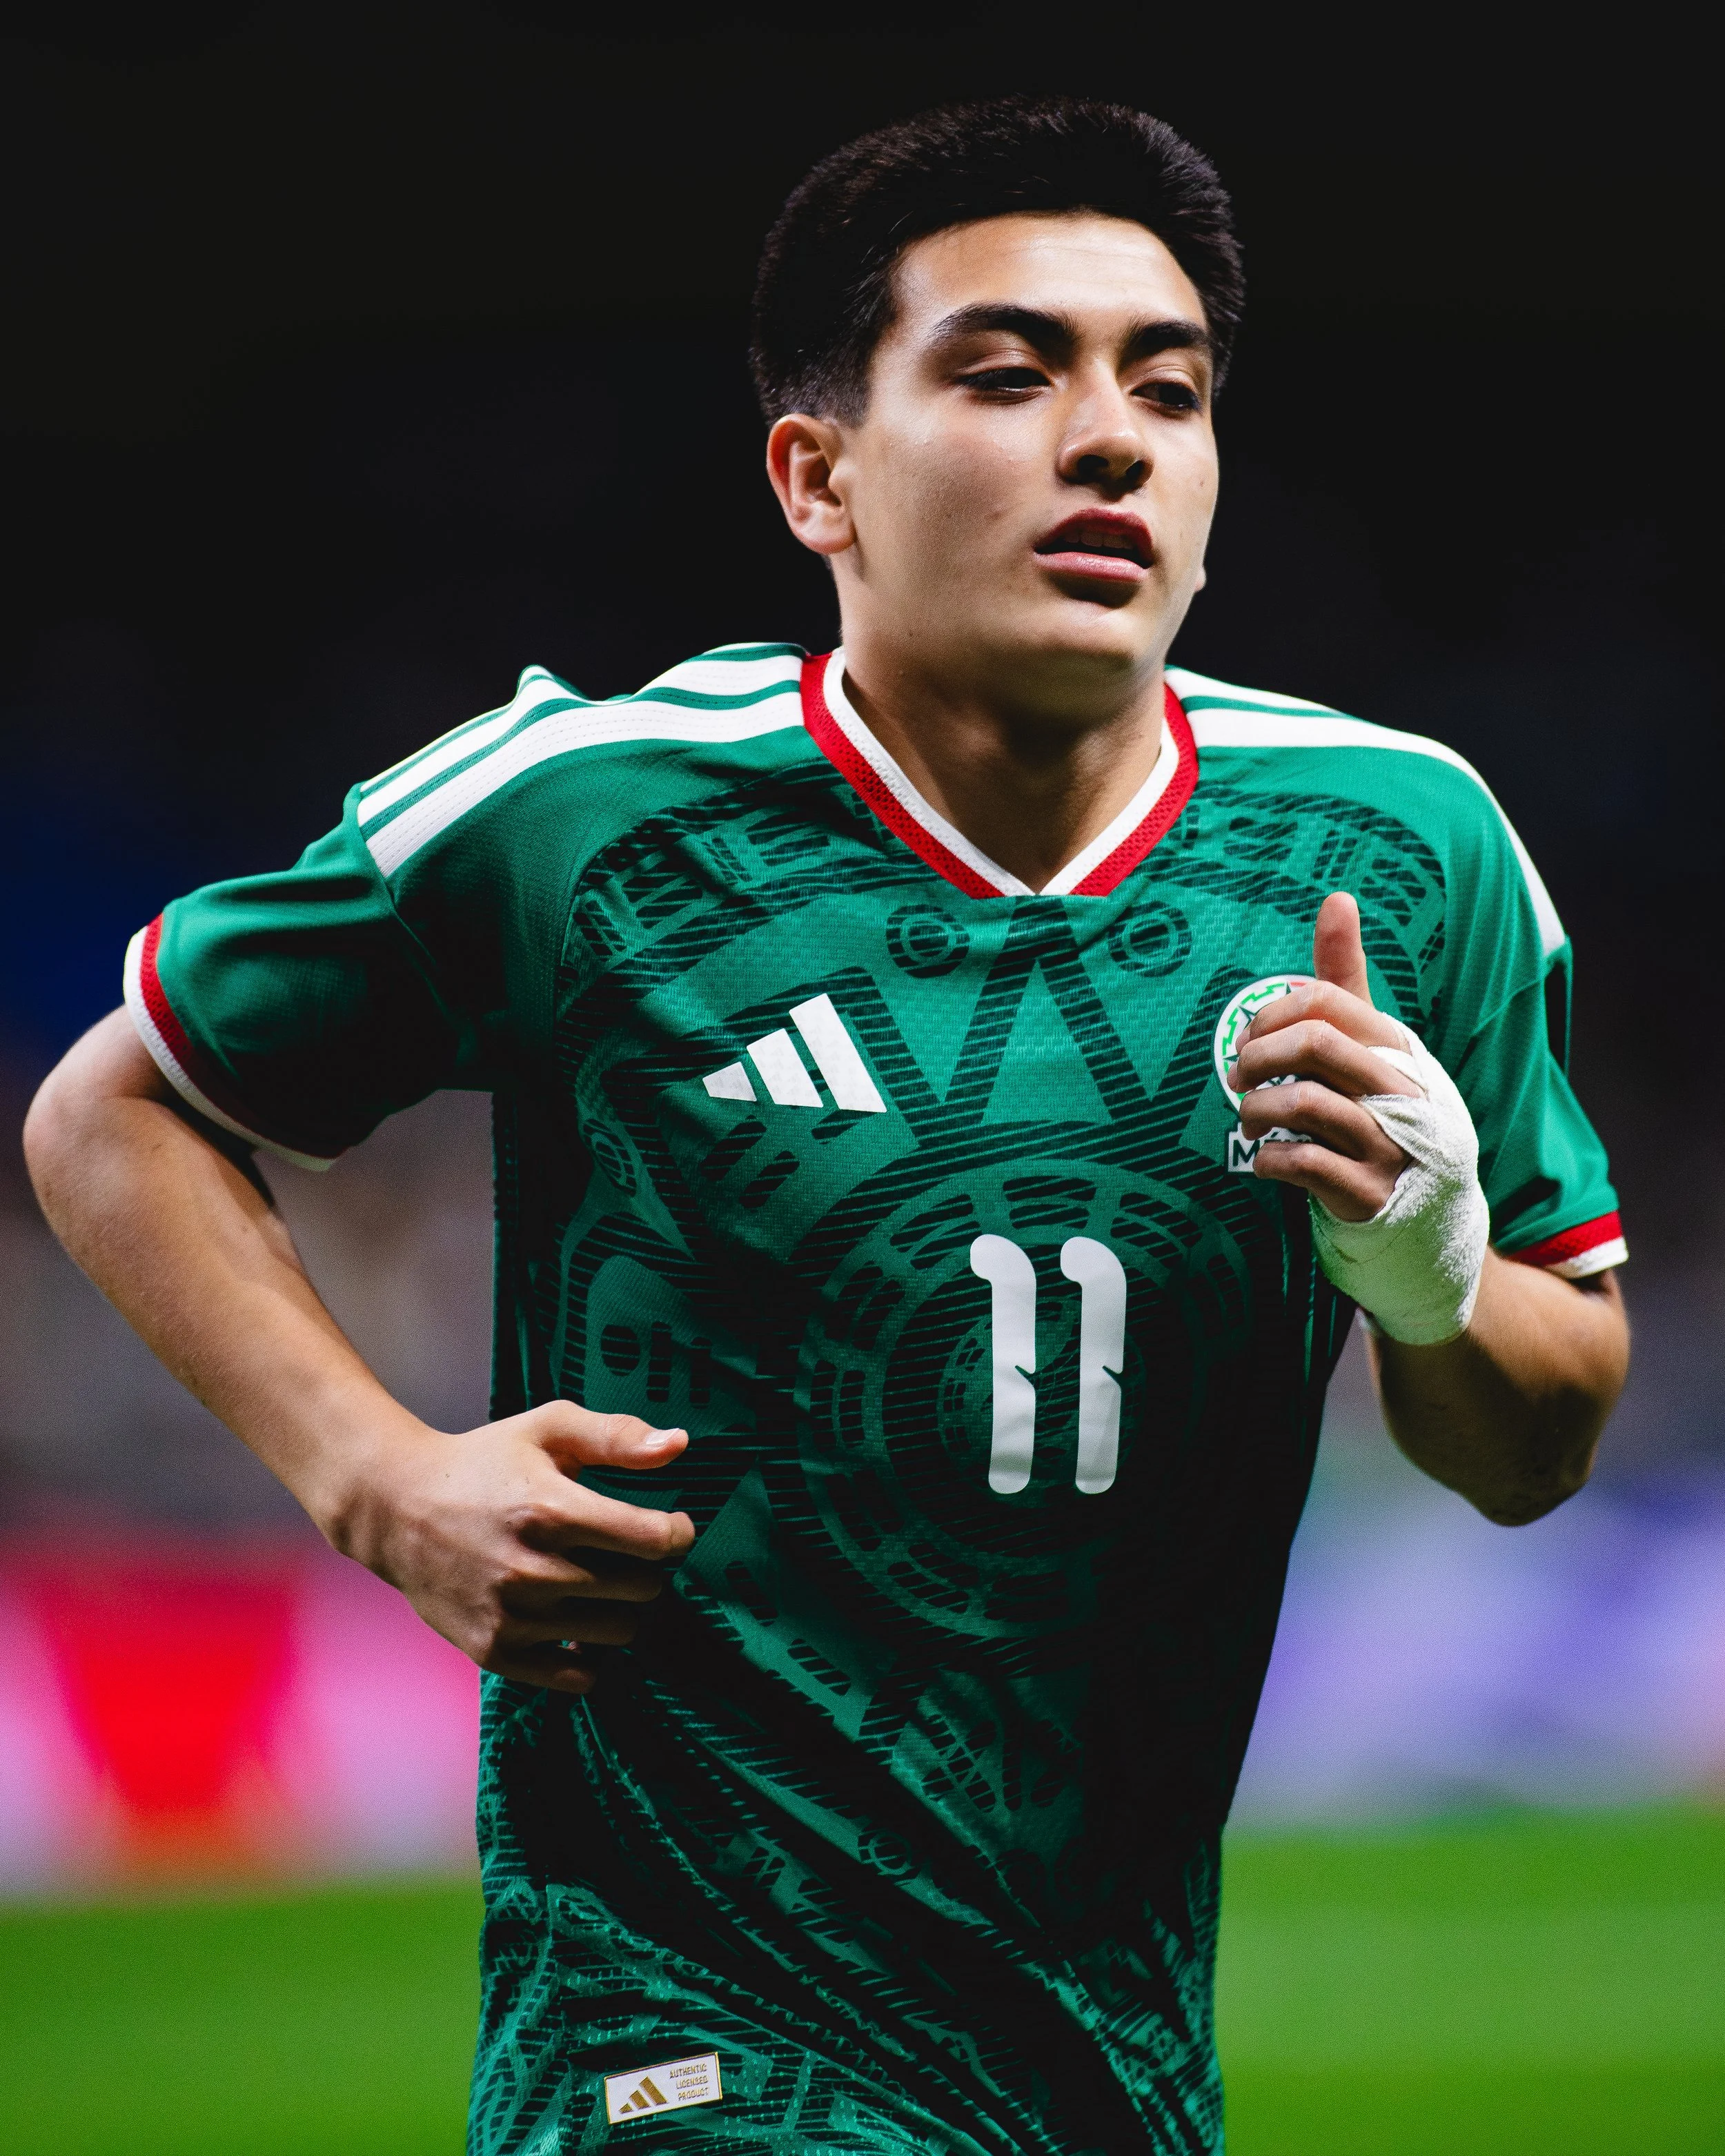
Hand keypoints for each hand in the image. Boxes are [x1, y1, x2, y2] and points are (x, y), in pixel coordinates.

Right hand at [332, 1403, 694, 1693]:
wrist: (398, 1509)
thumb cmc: (484, 1463)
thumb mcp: (549, 1429)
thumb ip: (617, 1437)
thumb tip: (680, 1446)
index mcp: (552, 1510)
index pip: (654, 1540)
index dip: (675, 1532)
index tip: (668, 1526)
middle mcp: (534, 1569)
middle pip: (643, 1589)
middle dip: (646, 1568)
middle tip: (624, 1553)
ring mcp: (513, 1616)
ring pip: (619, 1632)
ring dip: (620, 1608)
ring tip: (597, 1582)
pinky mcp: (495, 1651)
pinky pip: (578, 1677)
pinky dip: (589, 1655)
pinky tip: (576, 1623)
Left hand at [1233, 891, 1418, 1222]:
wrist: (1428, 1215)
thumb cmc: (1381, 1112)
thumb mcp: (1370, 1046)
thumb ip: (1345, 980)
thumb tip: (1337, 897)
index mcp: (1395, 1046)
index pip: (1324, 1002)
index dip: (1270, 1013)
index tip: (1248, 1037)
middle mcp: (1399, 1089)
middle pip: (1315, 1043)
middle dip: (1258, 1055)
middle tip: (1238, 1076)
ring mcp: (1388, 1142)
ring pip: (1306, 1103)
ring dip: (1257, 1108)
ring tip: (1249, 1119)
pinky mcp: (1370, 1192)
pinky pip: (1304, 1163)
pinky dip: (1269, 1159)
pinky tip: (1266, 1159)